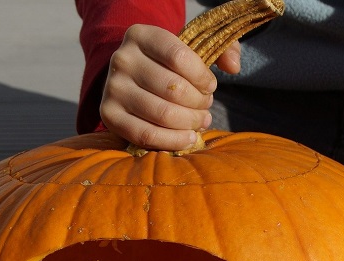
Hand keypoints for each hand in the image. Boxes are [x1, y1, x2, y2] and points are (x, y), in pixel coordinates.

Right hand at [99, 24, 240, 151]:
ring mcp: (112, 88)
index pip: (180, 57)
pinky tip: (189, 137)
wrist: (133, 79)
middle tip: (205, 106)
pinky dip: (174, 141)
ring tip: (200, 121)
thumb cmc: (169, 65)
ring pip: (163, 114)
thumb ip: (222, 49)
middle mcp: (122, 59)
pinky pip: (147, 135)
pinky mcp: (109, 115)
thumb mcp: (193, 47)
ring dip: (191, 122)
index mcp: (141, 35)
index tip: (210, 86)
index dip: (203, 77)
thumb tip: (234, 66)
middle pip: (174, 88)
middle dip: (200, 103)